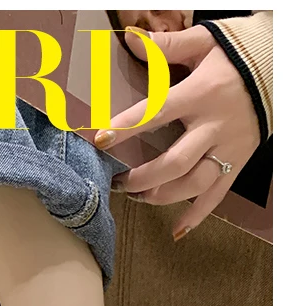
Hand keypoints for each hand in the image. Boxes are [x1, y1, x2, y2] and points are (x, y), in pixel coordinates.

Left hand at [94, 25, 260, 238]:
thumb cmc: (239, 52)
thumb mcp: (204, 43)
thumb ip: (167, 47)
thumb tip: (129, 40)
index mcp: (202, 93)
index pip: (157, 113)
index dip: (127, 127)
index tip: (100, 139)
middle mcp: (215, 126)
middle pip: (174, 162)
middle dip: (141, 177)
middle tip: (117, 181)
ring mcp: (229, 148)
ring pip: (193, 184)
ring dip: (160, 196)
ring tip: (136, 196)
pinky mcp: (239, 162)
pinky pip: (217, 196)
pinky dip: (197, 216)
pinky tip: (176, 231)